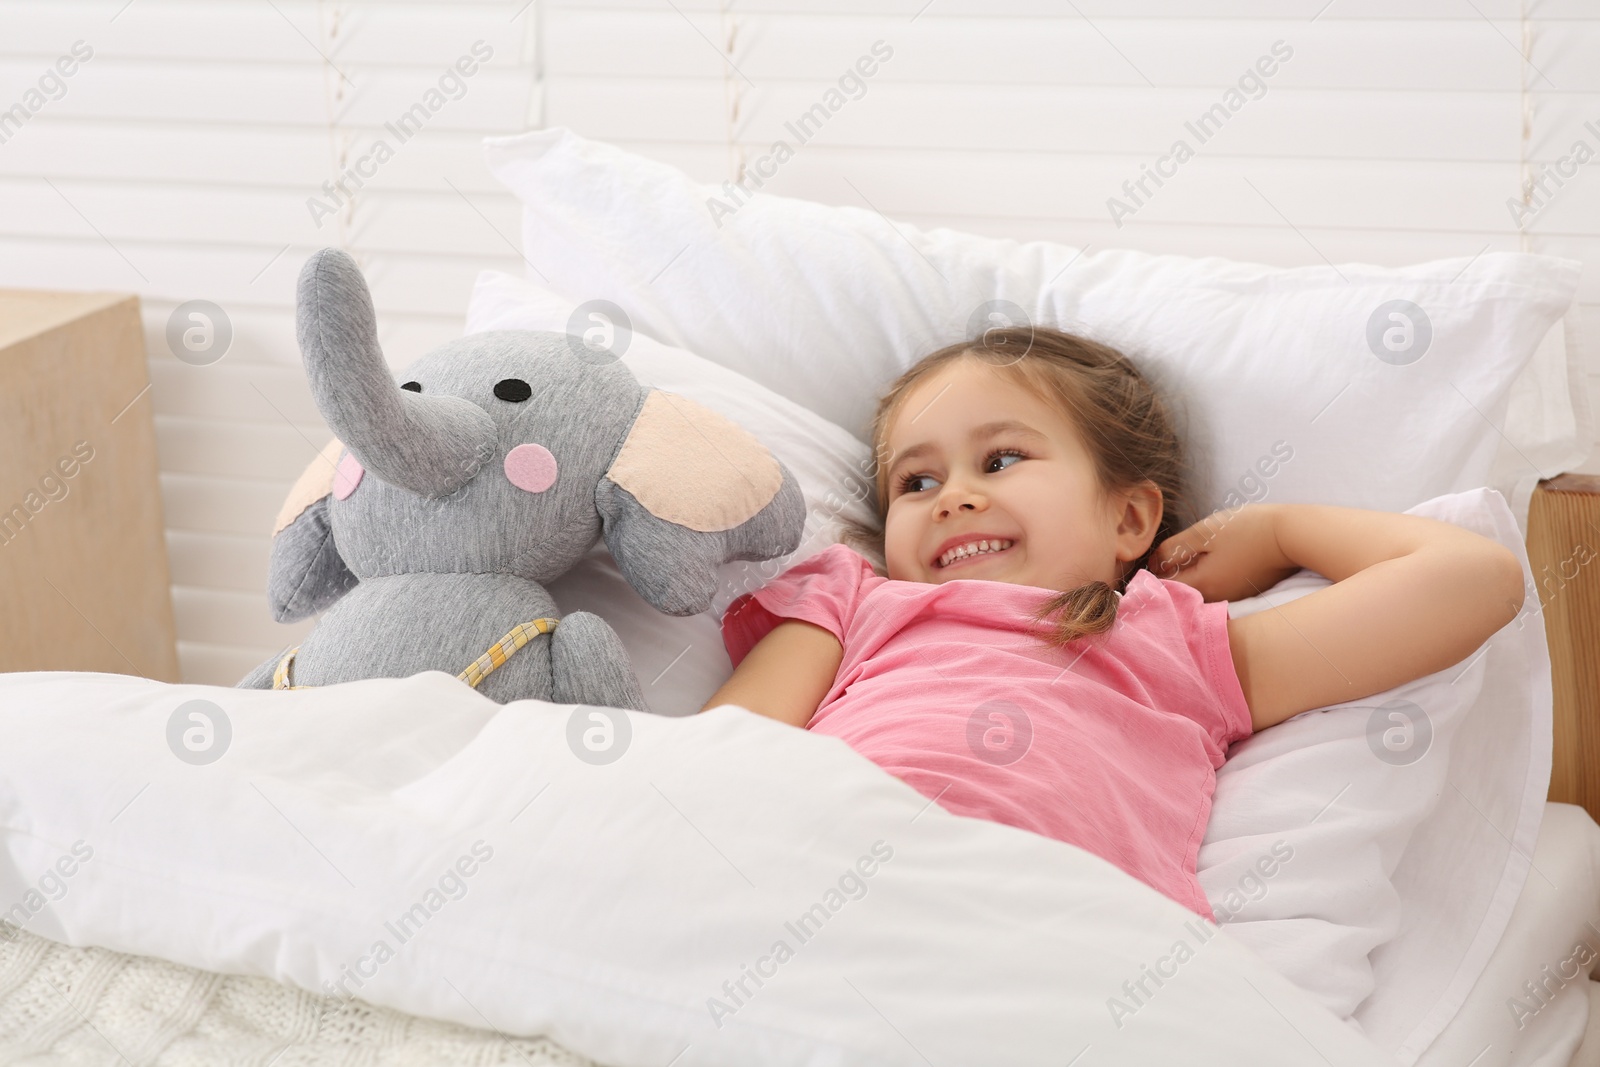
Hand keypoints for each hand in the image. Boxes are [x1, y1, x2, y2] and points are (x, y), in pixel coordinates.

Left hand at [1149, 504, 1299, 602]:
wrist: (1293, 534)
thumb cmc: (1249, 529)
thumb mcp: (1204, 532)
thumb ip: (1174, 549)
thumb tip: (1153, 564)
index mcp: (1204, 585)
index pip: (1164, 588)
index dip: (1154, 573)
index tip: (1155, 558)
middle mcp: (1217, 599)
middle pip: (1181, 591)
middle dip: (1172, 574)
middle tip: (1173, 552)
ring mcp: (1233, 598)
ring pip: (1199, 590)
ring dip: (1191, 574)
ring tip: (1196, 551)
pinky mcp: (1245, 592)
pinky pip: (1218, 587)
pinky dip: (1210, 575)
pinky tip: (1216, 556)